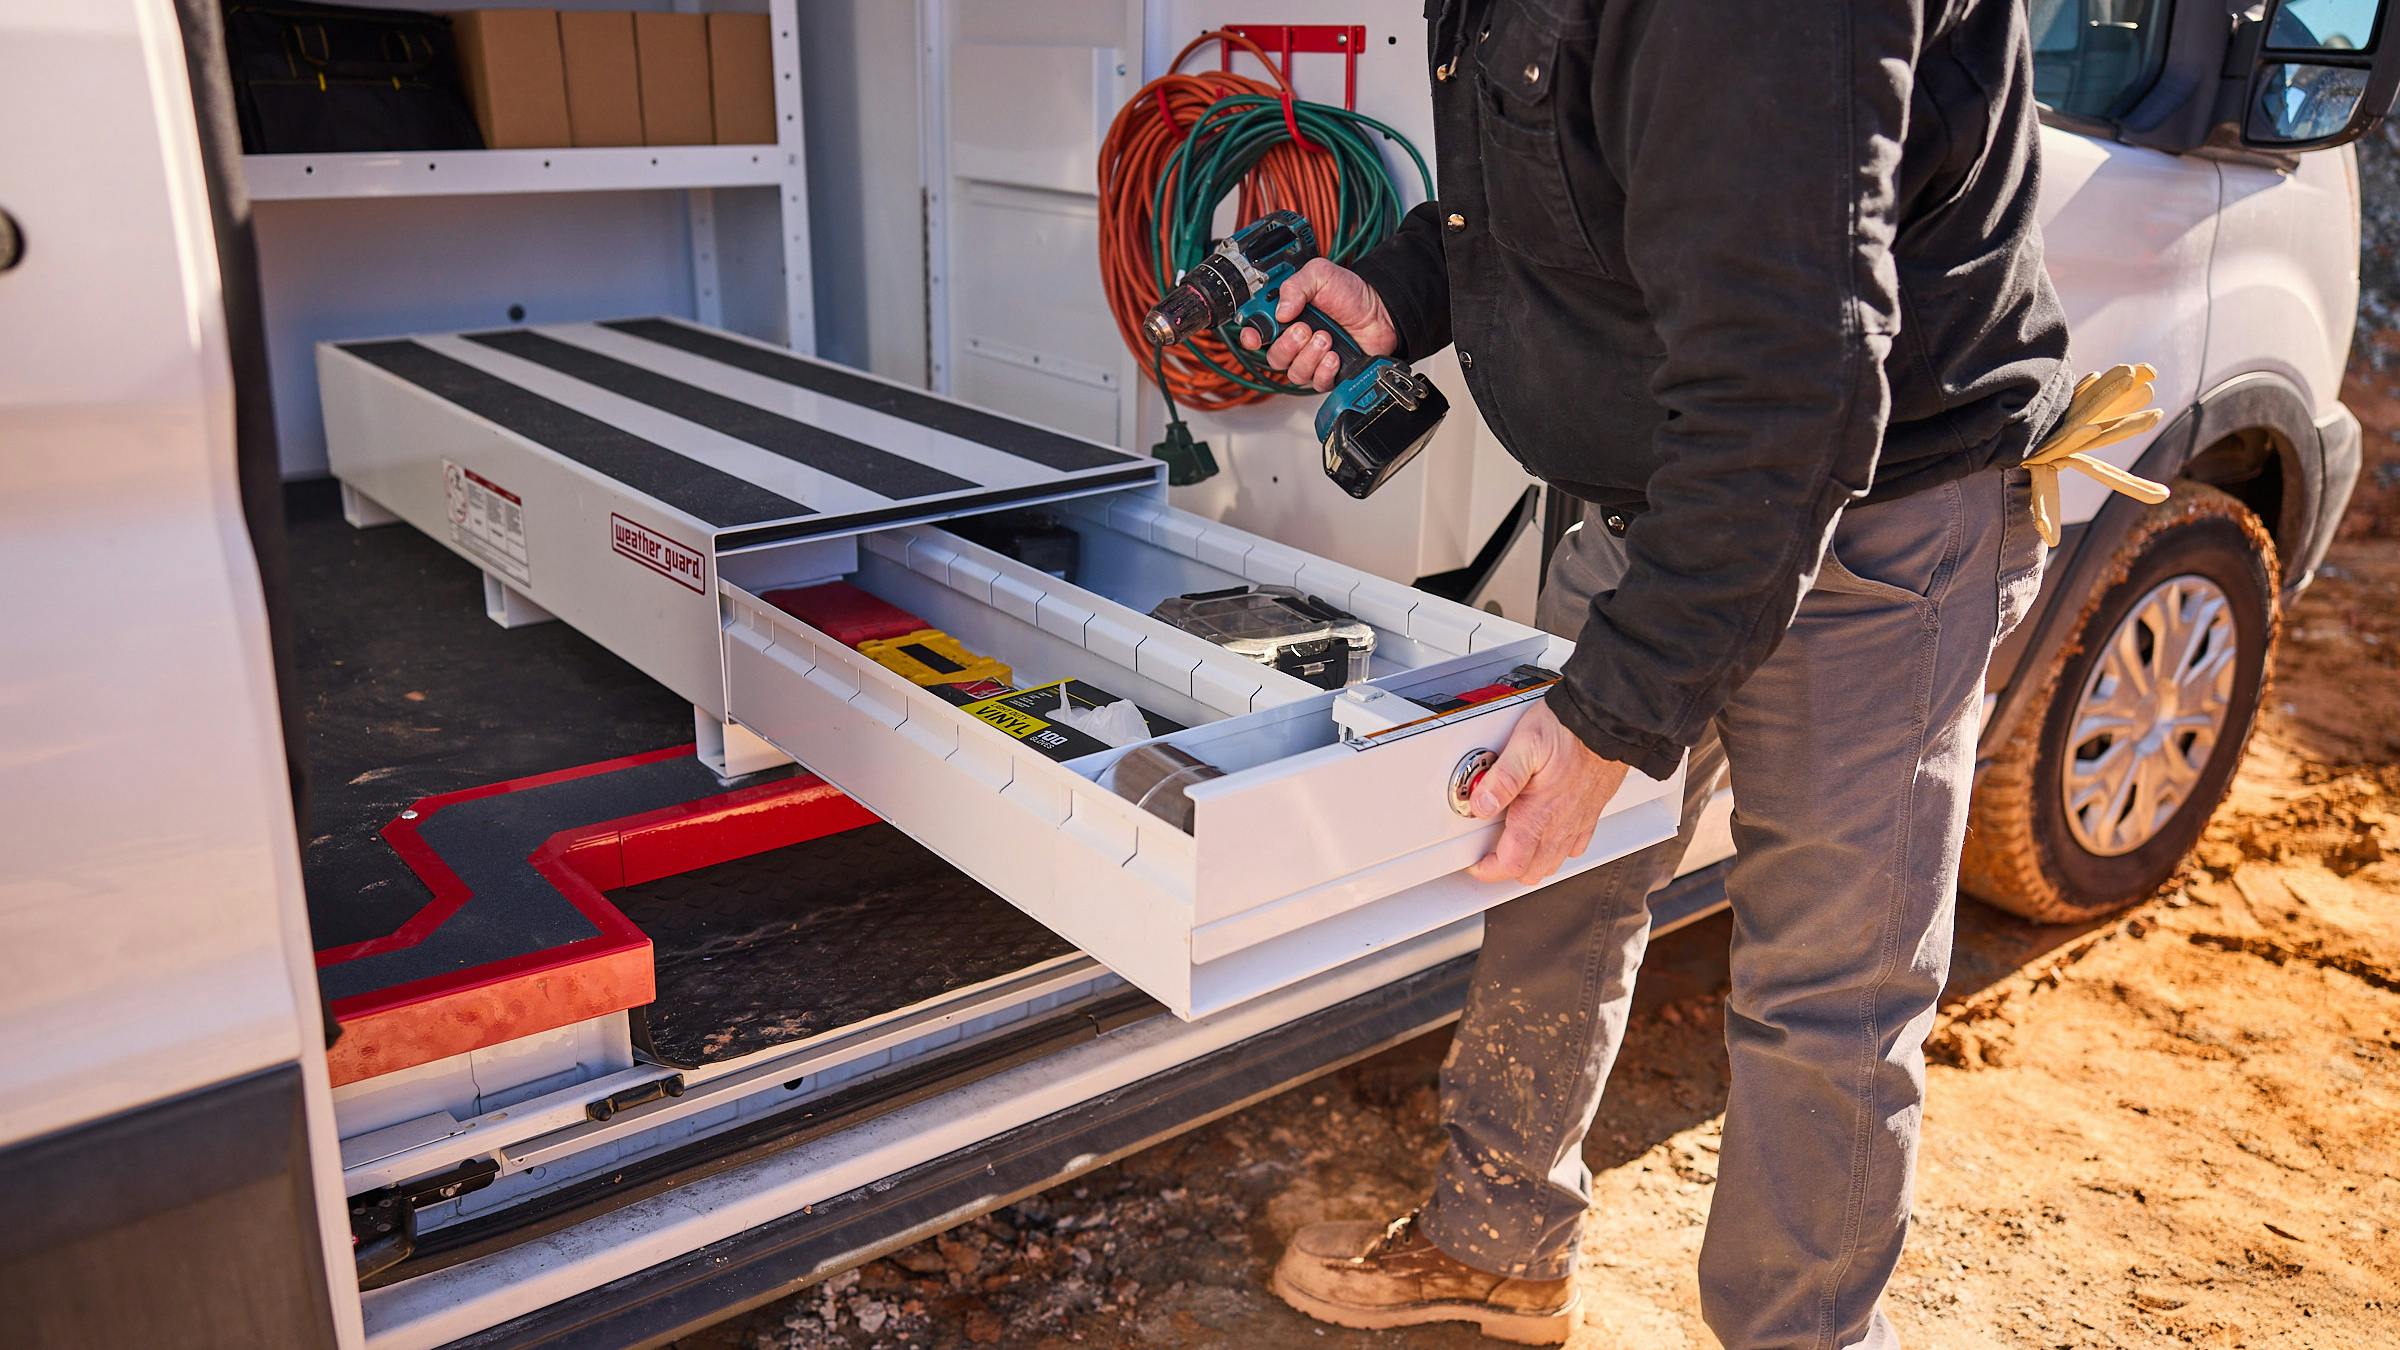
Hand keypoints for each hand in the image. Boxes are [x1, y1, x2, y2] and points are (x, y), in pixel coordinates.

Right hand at [1235, 257, 1399, 391]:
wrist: (1382, 312)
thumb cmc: (1351, 294)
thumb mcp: (1320, 275)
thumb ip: (1295, 286)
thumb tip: (1279, 311)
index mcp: (1286, 316)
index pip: (1257, 332)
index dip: (1251, 337)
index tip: (1255, 336)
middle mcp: (1295, 340)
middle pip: (1273, 357)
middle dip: (1287, 345)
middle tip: (1305, 329)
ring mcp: (1311, 358)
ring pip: (1293, 372)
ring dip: (1308, 356)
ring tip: (1326, 338)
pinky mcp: (1328, 374)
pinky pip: (1315, 382)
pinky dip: (1324, 370)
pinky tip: (1335, 356)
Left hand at [1467, 702, 1630, 883]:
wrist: (1608, 723)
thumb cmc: (1568, 730)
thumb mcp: (1525, 744)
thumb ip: (1502, 779)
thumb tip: (1482, 805)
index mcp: (1539, 813)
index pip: (1511, 864)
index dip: (1488, 870)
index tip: (1475, 863)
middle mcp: (1561, 824)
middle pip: (1532, 871)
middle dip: (1507, 869)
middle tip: (1489, 855)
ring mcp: (1578, 821)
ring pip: (1554, 862)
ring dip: (1532, 862)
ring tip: (1513, 846)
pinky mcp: (1591, 812)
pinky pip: (1576, 846)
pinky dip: (1557, 849)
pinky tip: (1547, 832)